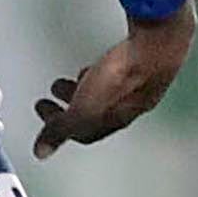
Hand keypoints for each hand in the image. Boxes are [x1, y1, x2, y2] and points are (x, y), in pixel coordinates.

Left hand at [33, 9, 194, 159]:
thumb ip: (59, 130)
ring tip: (73, 80)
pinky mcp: (141, 61)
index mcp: (113, 121)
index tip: (45, 115)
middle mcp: (128, 105)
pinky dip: (101, 73)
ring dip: (86, 88)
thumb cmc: (125, 78)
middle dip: (71, 105)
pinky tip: (100, 65)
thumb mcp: (81, 110)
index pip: (84, 133)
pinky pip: (115, 73)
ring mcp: (137, 83)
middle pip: (95, 112)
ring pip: (106, 93)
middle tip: (55, 96)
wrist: (155, 46)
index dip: (61, 127)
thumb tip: (42, 151)